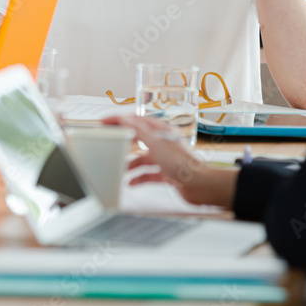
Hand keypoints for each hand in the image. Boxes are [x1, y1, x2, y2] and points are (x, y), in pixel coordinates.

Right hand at [102, 114, 235, 207]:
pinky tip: (132, 182)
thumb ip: (139, 132)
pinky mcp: (166, 173)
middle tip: (108, 142)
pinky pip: (148, 174)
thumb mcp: (156, 145)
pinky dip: (138, 178)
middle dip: (122, 142)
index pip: (136, 120)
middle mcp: (163, 143)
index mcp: (161, 131)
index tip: (105, 121)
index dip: (119, 119)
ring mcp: (165, 158)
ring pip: (142, 158)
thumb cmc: (184, 164)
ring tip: (119, 168)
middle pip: (138, 138)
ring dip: (130, 164)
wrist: (201, 186)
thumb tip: (125, 119)